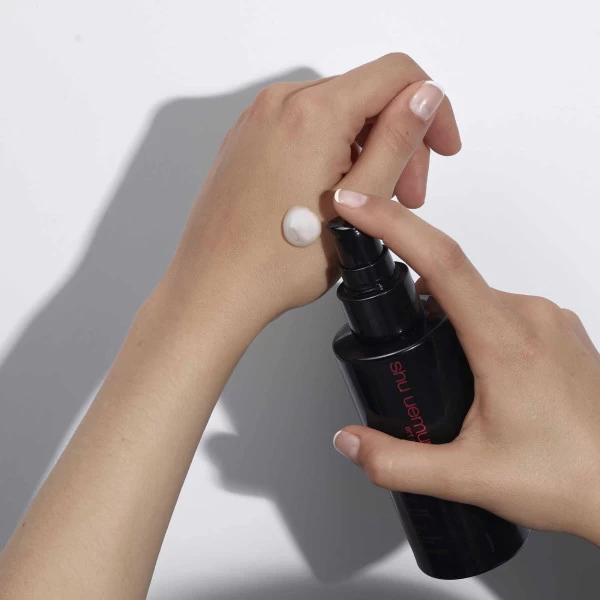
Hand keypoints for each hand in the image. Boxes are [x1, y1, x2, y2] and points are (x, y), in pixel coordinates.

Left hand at [158, 54, 460, 331]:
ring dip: (365, 150)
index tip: (441, 145)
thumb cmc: (274, 262)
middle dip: (398, 139)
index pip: (396, 74)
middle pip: (366, 96)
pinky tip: (336, 194)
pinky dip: (331, 153)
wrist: (215, 288)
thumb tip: (424, 98)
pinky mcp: (249, 141)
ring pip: (336, 115)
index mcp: (312, 113)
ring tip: (369, 201)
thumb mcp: (359, 202)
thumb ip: (397, 141)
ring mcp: (259, 122)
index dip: (432, 108)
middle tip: (406, 192)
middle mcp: (279, 105)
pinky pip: (304, 130)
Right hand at [332, 189, 599, 543]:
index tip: (356, 206)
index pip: (438, 259)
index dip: (390, 223)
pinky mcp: (557, 331)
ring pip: (476, 295)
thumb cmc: (573, 477)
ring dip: (444, 315)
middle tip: (389, 326)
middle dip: (409, 291)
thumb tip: (352, 441)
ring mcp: (548, 320)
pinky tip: (475, 368)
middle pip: (450, 275)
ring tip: (440, 367)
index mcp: (505, 339)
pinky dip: (473, 323)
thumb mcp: (470, 476)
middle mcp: (530, 316)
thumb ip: (397, 461)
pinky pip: (501, 308)